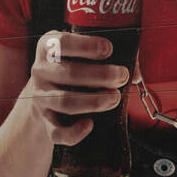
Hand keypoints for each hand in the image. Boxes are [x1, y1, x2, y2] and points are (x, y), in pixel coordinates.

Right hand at [28, 31, 130, 145]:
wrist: (48, 97)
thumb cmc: (75, 70)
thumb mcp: (86, 56)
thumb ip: (113, 57)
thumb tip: (135, 75)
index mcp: (49, 48)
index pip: (62, 43)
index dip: (86, 45)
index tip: (108, 49)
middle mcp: (41, 71)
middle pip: (69, 73)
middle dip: (101, 76)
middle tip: (121, 77)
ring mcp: (40, 98)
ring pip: (64, 101)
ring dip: (93, 101)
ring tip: (115, 98)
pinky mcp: (46, 122)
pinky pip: (56, 132)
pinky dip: (74, 132)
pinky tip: (90, 125)